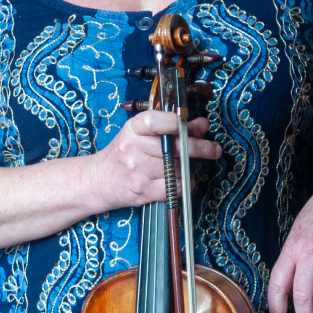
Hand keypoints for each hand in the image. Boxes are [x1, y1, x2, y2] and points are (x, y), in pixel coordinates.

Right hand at [88, 111, 221, 211]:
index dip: (173, 121)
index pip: (153, 121)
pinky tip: (181, 179)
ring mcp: (138, 172)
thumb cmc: (122, 154)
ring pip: (176, 168)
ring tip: (189, 164)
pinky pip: (174, 187)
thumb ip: (170, 128)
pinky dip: (183, 184)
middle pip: (172, 147)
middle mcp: (133, 149)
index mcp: (132, 130)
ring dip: (189, 167)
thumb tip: (201, 125)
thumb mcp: (139, 135)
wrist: (98, 181)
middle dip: (199, 147)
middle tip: (214, 148)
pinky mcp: (143, 191)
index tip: (190, 122)